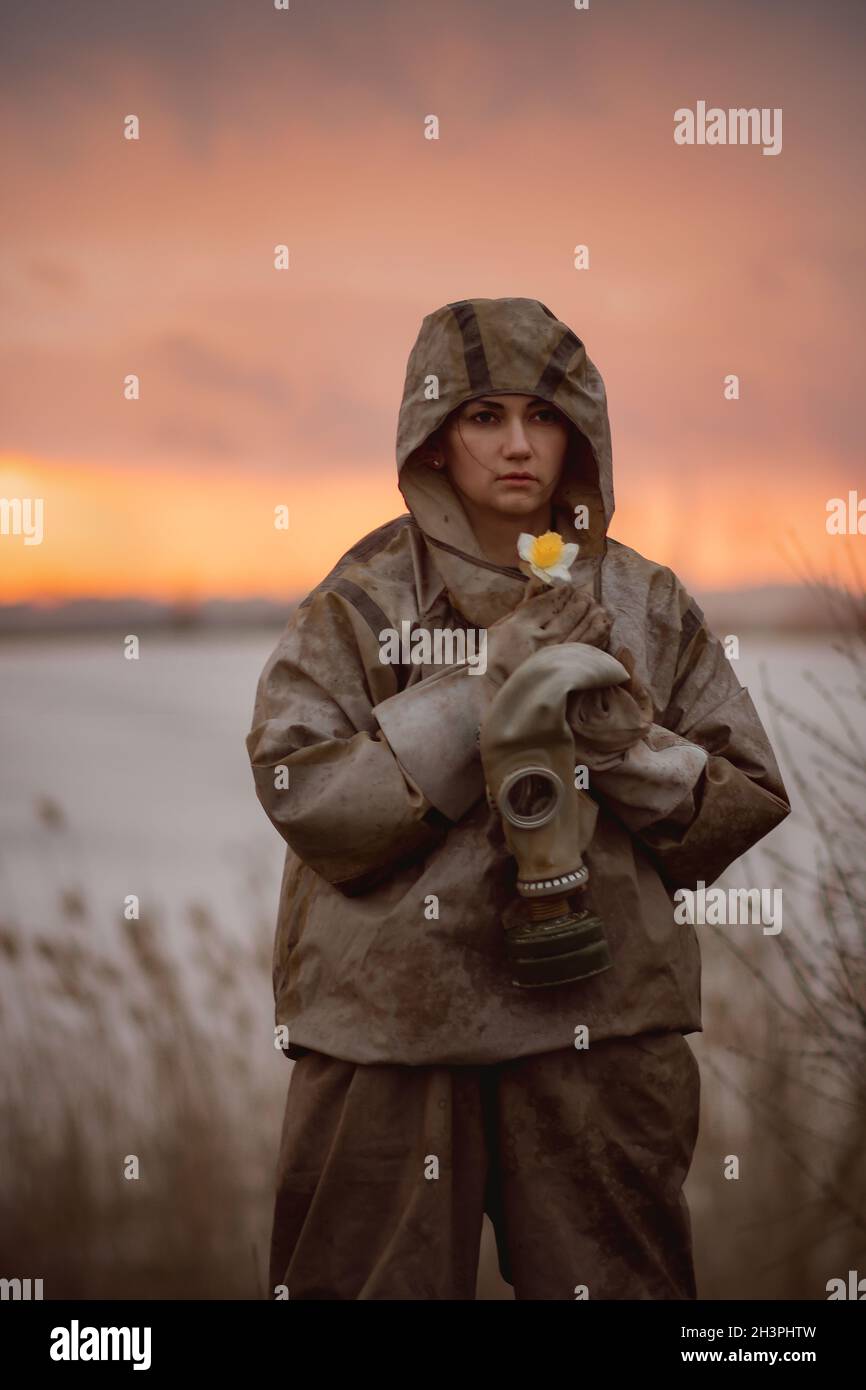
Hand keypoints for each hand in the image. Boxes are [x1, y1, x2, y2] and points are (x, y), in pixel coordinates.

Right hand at [484, 577, 611, 691]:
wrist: (498, 698)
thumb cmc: (493, 662)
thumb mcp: (497, 631)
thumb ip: (518, 609)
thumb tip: (537, 586)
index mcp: (519, 628)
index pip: (547, 604)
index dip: (560, 593)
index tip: (568, 588)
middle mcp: (539, 640)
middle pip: (567, 614)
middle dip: (579, 602)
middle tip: (585, 596)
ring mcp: (554, 657)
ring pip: (580, 629)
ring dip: (591, 615)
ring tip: (596, 607)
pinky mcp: (565, 670)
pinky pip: (586, 647)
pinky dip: (597, 634)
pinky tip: (602, 624)